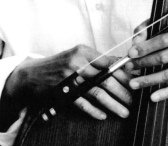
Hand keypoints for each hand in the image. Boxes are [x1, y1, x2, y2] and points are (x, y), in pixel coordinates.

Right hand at [5, 45, 131, 119]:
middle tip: (133, 100)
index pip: (108, 62)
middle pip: (105, 79)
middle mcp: (77, 63)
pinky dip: (93, 110)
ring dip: (112, 104)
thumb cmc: (59, 63)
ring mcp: (69, 79)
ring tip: (124, 111)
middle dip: (122, 91)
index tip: (136, 80)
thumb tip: (121, 64)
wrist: (31, 74)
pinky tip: (103, 115)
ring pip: (96, 93)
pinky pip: (81, 103)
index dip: (123, 72)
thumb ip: (97, 59)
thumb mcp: (78, 55)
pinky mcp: (63, 93)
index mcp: (83, 51)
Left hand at [126, 22, 167, 102]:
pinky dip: (165, 93)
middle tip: (128, 67)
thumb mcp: (166, 27)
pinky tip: (152, 96)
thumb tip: (135, 41)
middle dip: (143, 63)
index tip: (130, 53)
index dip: (146, 47)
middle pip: (165, 57)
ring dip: (149, 79)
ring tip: (133, 83)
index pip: (164, 39)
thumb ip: (148, 29)